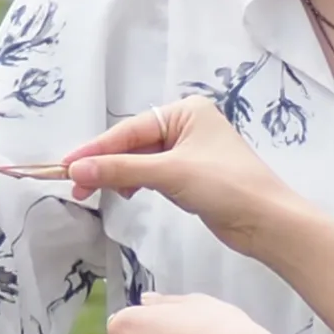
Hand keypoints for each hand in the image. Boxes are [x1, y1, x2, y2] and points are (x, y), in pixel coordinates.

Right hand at [61, 96, 296, 257]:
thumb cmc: (224, 187)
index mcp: (185, 111)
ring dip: (118, 176)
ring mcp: (189, 151)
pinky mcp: (191, 175)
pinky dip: (135, 183)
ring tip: (93, 194)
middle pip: (133, 143)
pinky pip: (153, 174)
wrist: (268, 222)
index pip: (129, 129)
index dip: (96, 149)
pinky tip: (124, 195)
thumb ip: (120, 170)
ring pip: (141, 160)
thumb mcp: (169, 173)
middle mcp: (187, 124)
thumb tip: (76, 170)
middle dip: (104, 165)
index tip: (65, 166)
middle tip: (76, 187)